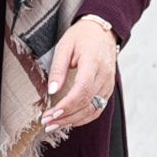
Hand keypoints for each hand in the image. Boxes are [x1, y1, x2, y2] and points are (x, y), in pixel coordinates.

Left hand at [41, 15, 117, 132]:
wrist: (102, 32)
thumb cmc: (83, 36)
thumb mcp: (65, 47)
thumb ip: (58, 69)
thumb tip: (53, 91)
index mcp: (93, 62)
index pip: (82, 89)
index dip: (67, 105)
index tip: (52, 113)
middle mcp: (104, 75)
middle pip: (87, 103)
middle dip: (66, 116)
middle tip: (47, 122)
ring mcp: (108, 84)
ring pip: (93, 110)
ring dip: (73, 120)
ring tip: (55, 125)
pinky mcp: (108, 89)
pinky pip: (98, 108)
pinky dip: (84, 117)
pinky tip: (70, 120)